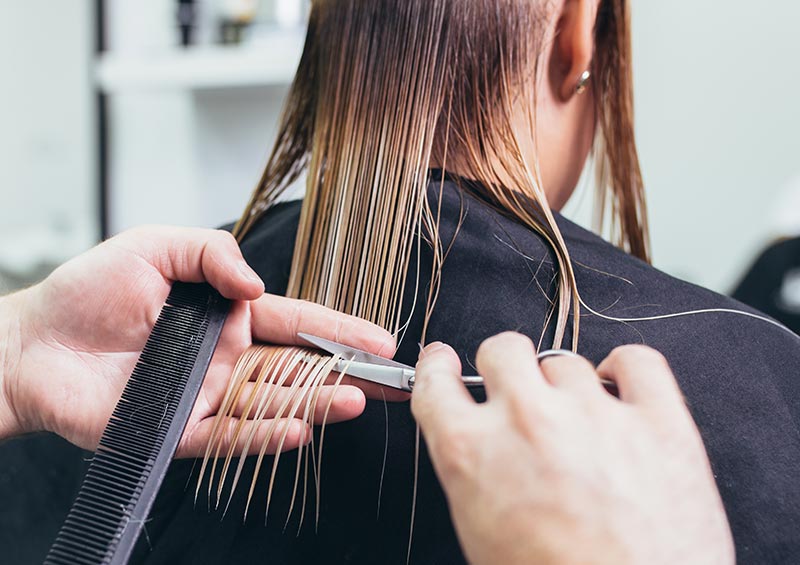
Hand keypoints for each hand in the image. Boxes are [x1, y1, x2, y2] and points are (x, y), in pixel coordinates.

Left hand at [0, 226, 397, 455]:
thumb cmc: (87, 292)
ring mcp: (206, 395)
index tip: (379, 340)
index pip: (295, 322)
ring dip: (316, 405)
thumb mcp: (155, 246)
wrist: (34, 344)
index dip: (339, 331)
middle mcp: (225, 358)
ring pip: (273, 404)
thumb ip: (211, 253)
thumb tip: (256, 283)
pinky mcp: (179, 429)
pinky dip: (265, 436)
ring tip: (355, 402)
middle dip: (345, 375)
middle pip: (297, 368)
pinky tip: (298, 430)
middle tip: (387, 382)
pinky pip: (231, 437)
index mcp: (225, 316)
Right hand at [411, 333, 733, 564]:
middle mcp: (528, 420)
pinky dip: (626, 369)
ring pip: (566, 361)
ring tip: (579, 420)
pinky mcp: (658, 421)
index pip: (436, 381)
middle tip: (518, 391)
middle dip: (505, 367)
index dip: (437, 366)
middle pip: (503, 350)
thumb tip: (481, 441)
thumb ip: (473, 471)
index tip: (444, 362)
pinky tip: (620, 389)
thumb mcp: (481, 533)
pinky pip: (638, 361)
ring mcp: (594, 414)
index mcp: (472, 452)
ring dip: (565, 385)